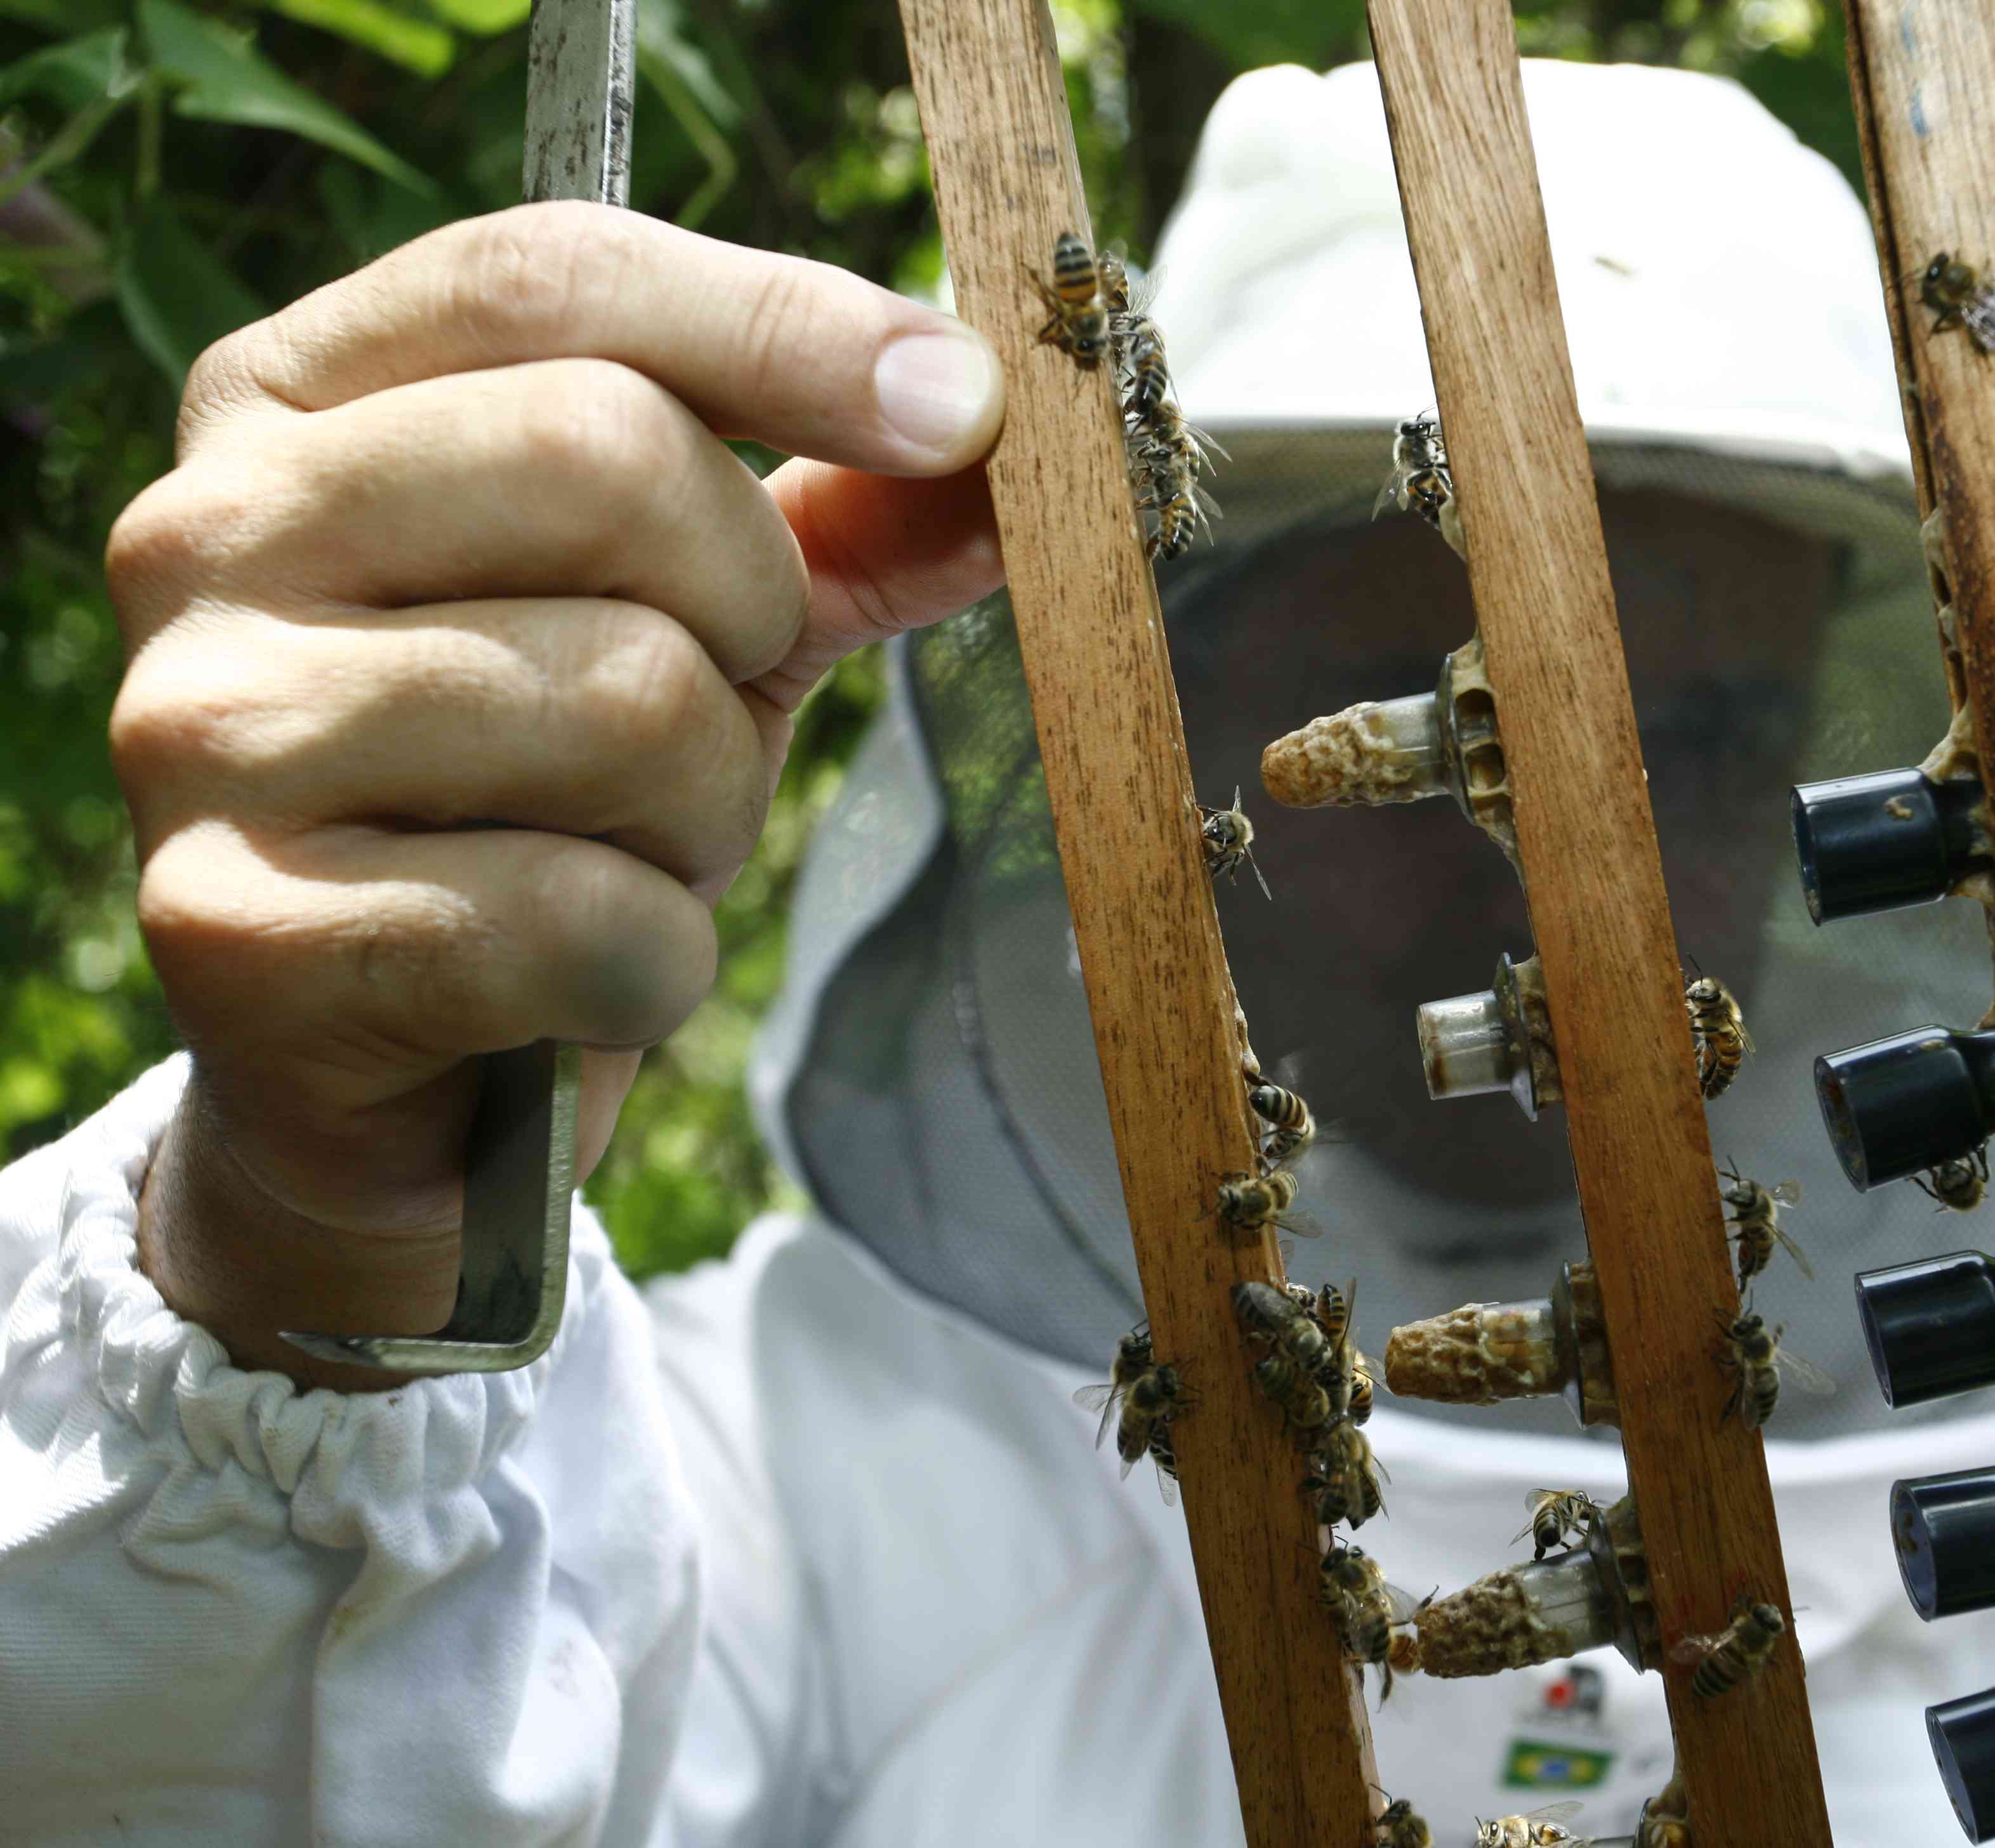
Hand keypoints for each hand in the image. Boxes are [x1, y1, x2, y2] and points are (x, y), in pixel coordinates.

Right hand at [106, 202, 1006, 1384]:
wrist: (396, 1082)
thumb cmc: (543, 810)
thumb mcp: (688, 625)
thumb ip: (829, 518)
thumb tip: (990, 433)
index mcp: (293, 401)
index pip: (553, 275)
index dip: (786, 325)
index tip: (966, 404)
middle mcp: (203, 530)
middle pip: (607, 455)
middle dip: (748, 608)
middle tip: (714, 704)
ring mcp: (200, 728)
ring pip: (625, 697)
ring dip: (705, 811)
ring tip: (625, 856)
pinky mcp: (232, 928)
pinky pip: (576, 916)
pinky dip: (650, 967)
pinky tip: (584, 983)